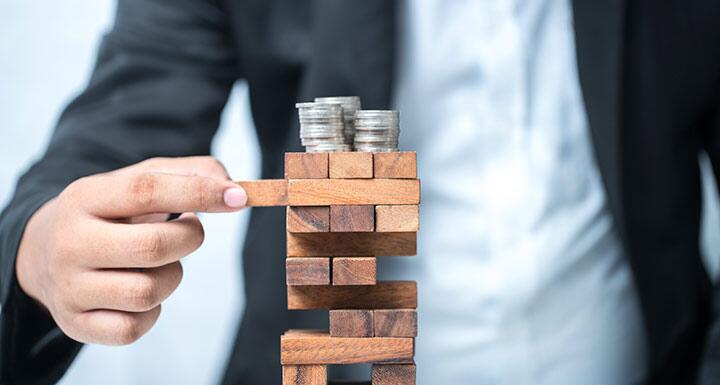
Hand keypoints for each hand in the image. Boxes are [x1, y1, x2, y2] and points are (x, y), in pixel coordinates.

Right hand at [15, 156, 246, 344]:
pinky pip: (133, 328)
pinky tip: (139, 290)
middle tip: (189, 230)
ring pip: (147, 292)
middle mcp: (69, 242)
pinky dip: (151, 312)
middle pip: (153, 247)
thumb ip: (190, 173)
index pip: (147, 190)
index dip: (199, 192)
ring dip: (171, 277)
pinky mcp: (75, 324)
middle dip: (189, 239)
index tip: (238, 197)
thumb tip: (232, 187)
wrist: (44, 254)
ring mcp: (68, 287)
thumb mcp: (140, 181)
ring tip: (157, 263)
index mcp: (84, 197)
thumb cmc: (111, 214)